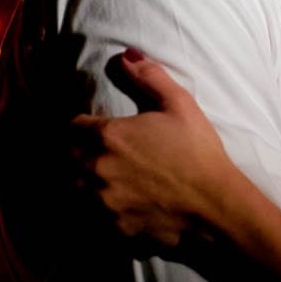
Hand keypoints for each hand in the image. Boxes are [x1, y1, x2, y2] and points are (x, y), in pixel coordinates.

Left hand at [71, 51, 237, 247]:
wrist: (215, 204)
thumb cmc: (198, 152)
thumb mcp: (179, 104)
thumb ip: (149, 76)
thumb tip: (126, 55)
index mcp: (108, 135)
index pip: (72, 126)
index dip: (82, 125)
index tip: (93, 127)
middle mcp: (96, 168)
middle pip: (65, 158)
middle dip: (76, 152)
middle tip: (93, 150)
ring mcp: (101, 201)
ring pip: (71, 188)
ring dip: (80, 180)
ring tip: (97, 177)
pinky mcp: (111, 226)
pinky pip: (89, 216)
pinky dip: (94, 208)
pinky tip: (112, 202)